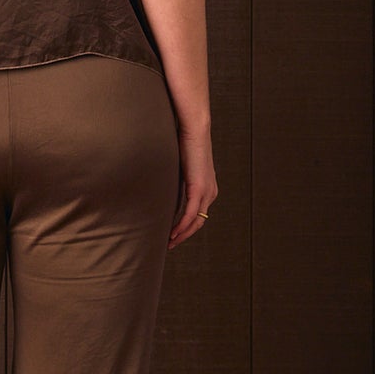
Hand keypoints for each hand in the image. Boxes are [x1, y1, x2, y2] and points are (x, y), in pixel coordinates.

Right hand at [168, 122, 215, 249]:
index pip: (199, 215)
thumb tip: (163, 182)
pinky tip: (172, 233)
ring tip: (169, 242)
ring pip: (196, 222)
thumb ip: (177, 178)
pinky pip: (191, 214)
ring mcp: (207, 192)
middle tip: (170, 243)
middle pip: (199, 222)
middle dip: (184, 235)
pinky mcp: (199, 189)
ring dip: (182, 234)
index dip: (187, 227)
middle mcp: (210, 192)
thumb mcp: (181, 165)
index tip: (173, 234)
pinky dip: (182, 226)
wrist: (195, 130)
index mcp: (208, 188)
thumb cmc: (185, 142)